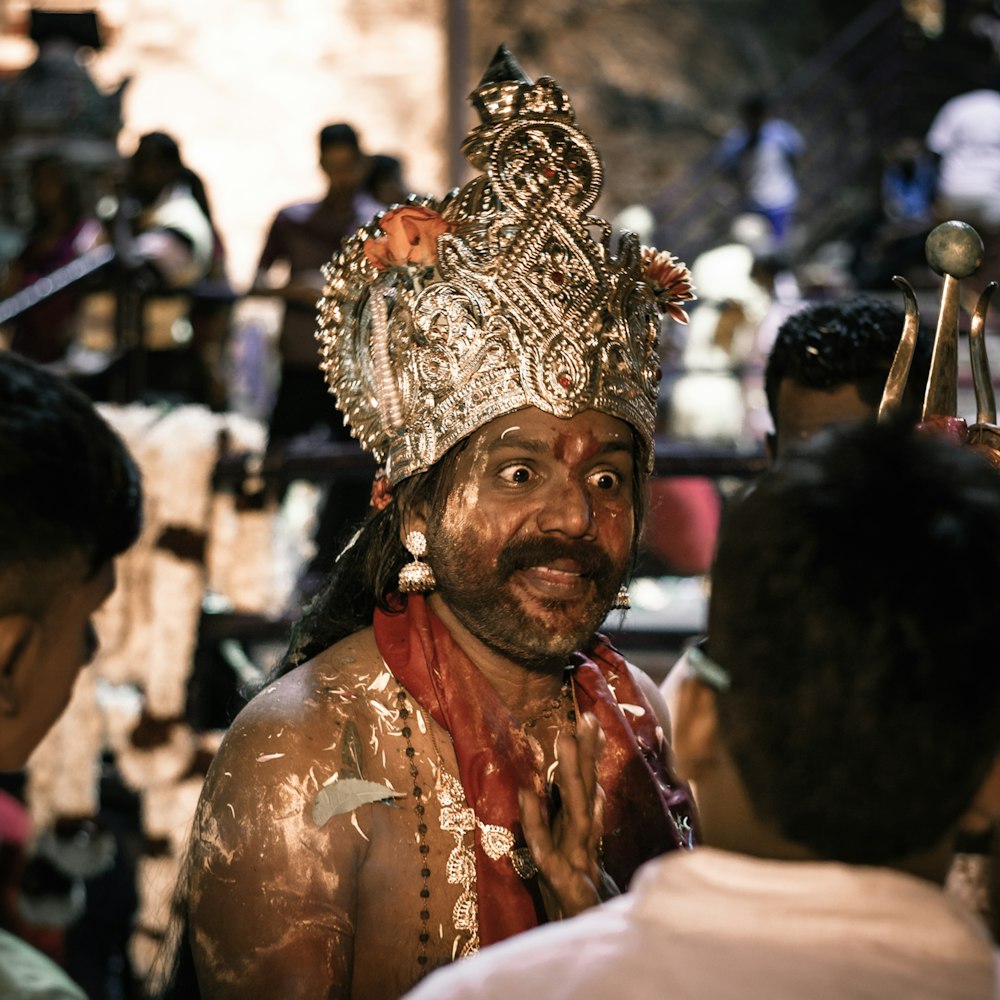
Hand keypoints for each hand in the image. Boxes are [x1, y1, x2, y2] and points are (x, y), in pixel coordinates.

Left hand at [518, 711, 618, 919]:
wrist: (591, 952)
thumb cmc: (582, 913)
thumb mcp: (580, 871)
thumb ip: (580, 834)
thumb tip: (587, 795)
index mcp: (585, 840)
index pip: (590, 789)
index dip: (590, 755)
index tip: (589, 719)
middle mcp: (583, 846)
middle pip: (586, 793)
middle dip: (586, 754)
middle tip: (585, 715)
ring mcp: (576, 864)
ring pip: (574, 812)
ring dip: (569, 774)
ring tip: (563, 737)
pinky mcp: (561, 886)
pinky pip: (544, 848)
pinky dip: (536, 821)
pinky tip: (526, 794)